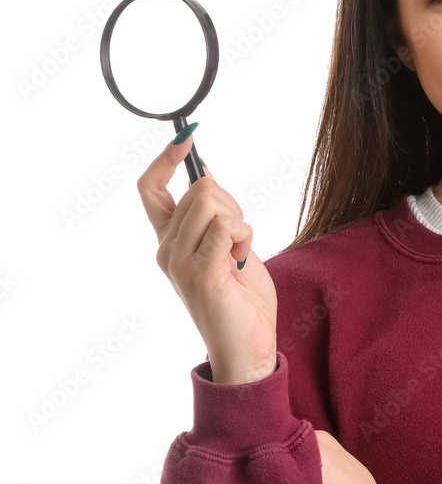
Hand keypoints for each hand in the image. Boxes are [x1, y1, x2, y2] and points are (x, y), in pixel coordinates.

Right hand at [137, 134, 277, 384]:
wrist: (247, 345)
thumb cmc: (242, 298)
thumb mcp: (228, 245)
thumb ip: (214, 216)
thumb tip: (206, 175)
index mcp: (169, 241)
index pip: (150, 190)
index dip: (166, 159)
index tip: (186, 138)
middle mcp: (167, 249)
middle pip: (200, 189)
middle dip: (231, 204)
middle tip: (238, 239)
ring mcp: (180, 262)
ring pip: (213, 203)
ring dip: (239, 223)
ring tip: (238, 255)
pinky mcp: (201, 273)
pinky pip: (226, 228)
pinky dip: (243, 238)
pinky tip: (241, 262)